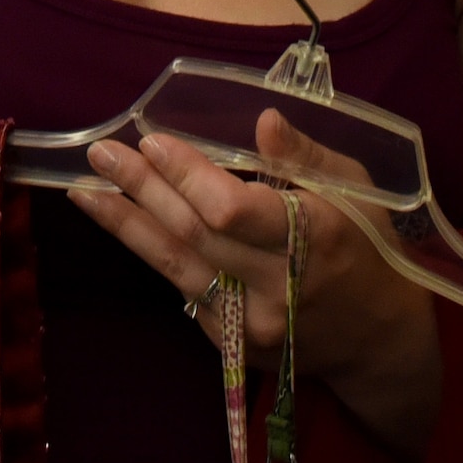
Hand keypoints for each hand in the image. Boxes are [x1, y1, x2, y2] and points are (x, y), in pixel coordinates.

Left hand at [66, 109, 441, 460]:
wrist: (377, 338)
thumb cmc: (368, 246)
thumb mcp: (357, 190)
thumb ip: (306, 157)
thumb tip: (262, 120)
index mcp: (314, 238)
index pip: (232, 211)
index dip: (187, 177)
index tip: (153, 141)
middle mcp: (277, 286)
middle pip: (193, 235)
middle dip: (141, 189)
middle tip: (101, 154)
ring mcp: (252, 322)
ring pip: (175, 266)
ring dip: (125, 224)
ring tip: (85, 190)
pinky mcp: (233, 342)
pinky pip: (183, 290)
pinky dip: (151, 253)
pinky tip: (122, 223)